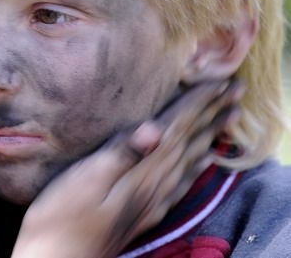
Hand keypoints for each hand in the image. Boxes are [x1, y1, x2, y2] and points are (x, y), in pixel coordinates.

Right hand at [11, 79, 243, 257]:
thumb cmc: (60, 217)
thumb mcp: (84, 180)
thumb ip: (120, 155)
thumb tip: (154, 130)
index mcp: (141, 173)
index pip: (177, 129)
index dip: (199, 102)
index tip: (221, 79)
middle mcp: (154, 186)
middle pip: (191, 142)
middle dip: (214, 113)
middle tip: (237, 90)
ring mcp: (151, 202)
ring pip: (191, 160)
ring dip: (211, 135)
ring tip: (229, 117)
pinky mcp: (144, 212)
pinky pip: (182, 183)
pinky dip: (198, 166)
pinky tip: (203, 162)